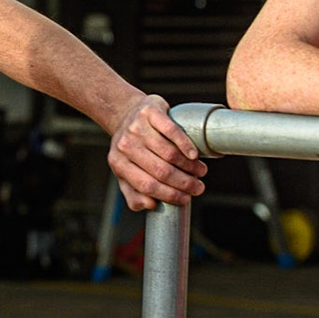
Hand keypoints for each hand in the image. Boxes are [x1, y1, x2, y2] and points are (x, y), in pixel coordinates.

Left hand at [108, 95, 208, 211]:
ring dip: (189, 166)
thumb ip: (134, 194)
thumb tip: (151, 205)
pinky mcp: (149, 112)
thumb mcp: (125, 172)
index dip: (169, 195)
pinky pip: (171, 131)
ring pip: (168, 152)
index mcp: (118, 164)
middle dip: (184, 183)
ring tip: (200, 171)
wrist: (125, 113)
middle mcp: (125, 145)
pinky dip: (185, 144)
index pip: (147, 185)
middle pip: (160, 170)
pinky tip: (194, 154)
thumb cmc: (130, 148)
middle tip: (198, 188)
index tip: (186, 199)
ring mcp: (137, 127)